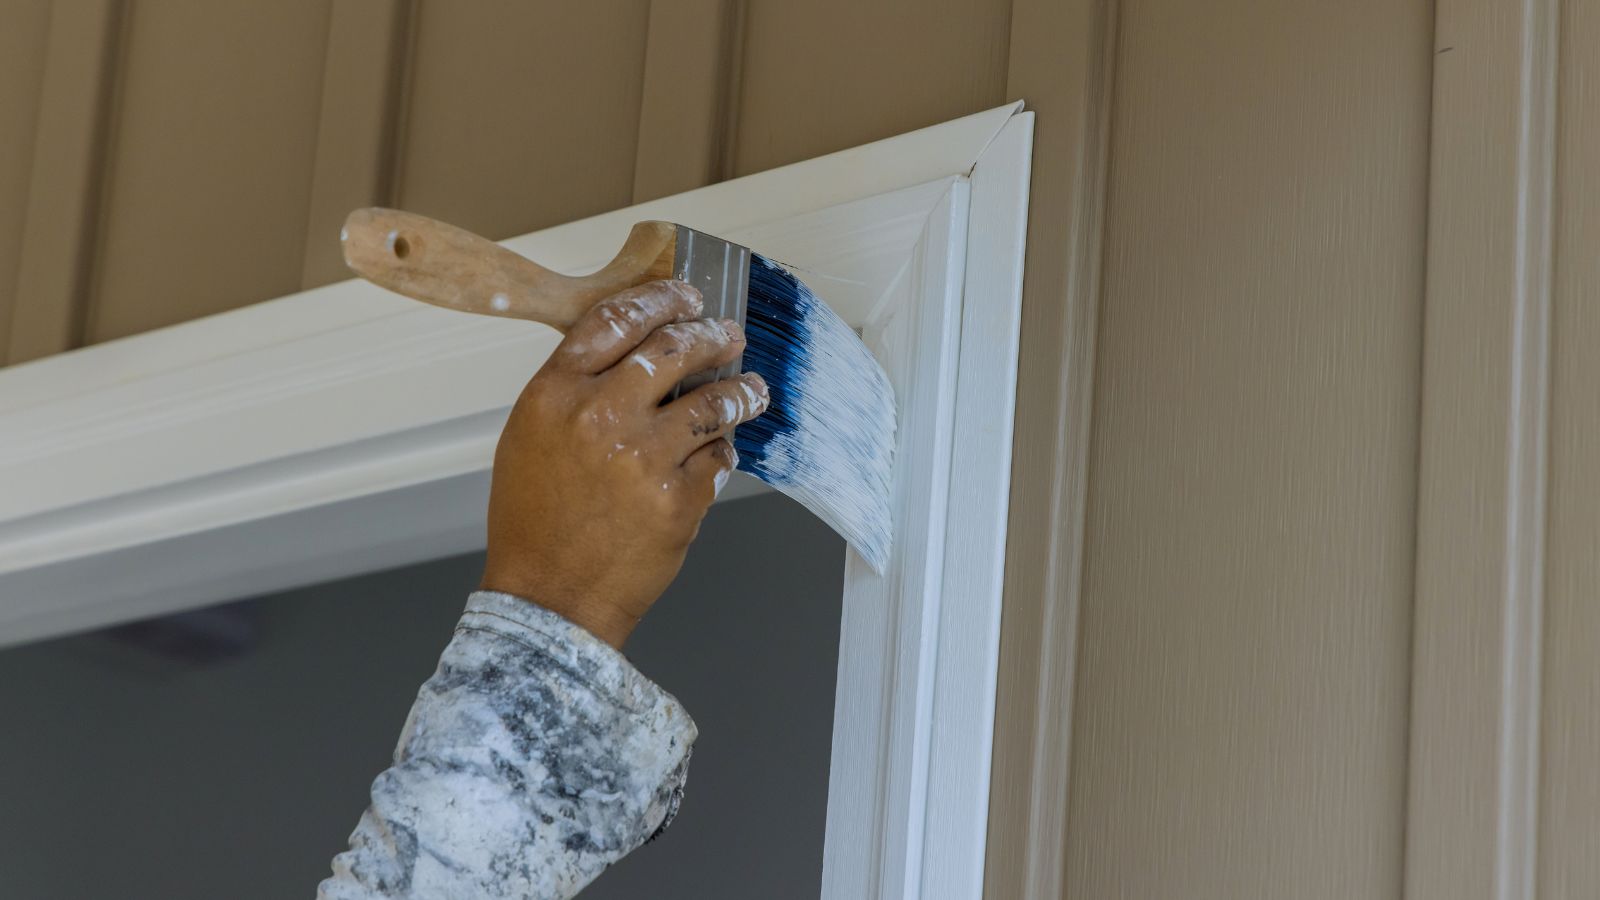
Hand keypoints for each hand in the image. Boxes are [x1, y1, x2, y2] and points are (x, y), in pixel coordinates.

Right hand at [478, 280, 769, 647]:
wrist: (548, 596)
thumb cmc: (535, 522)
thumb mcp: (531, 436)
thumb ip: (576, 389)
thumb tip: (637, 354)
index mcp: (555, 394)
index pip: (617, 320)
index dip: (660, 300)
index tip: (685, 295)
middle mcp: (600, 416)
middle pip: (674, 348)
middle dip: (712, 334)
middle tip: (729, 334)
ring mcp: (644, 457)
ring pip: (713, 401)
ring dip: (741, 390)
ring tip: (751, 389)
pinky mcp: (678, 497)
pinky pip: (718, 458)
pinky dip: (721, 453)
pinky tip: (718, 455)